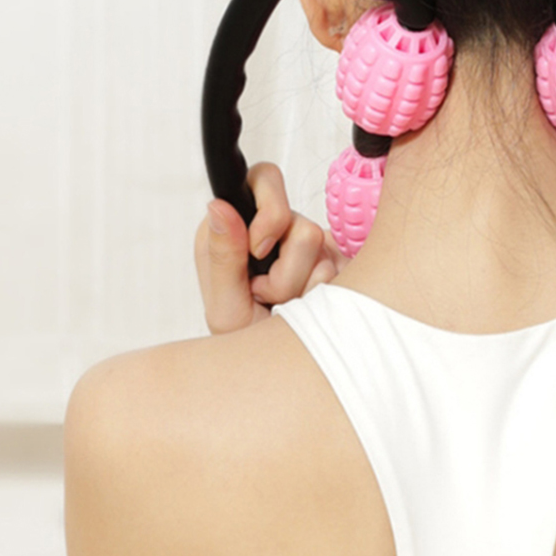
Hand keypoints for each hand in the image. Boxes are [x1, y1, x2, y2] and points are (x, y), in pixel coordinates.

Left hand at [195, 162, 349, 333]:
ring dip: (298, 286)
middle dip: (286, 260)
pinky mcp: (336, 261)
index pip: (260, 180)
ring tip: (284, 308)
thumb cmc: (245, 346)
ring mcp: (308, 245)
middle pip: (294, 215)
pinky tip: (306, 308)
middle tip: (270, 290)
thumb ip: (222, 255)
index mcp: (237, 230)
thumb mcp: (225, 308)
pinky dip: (319, 295)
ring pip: (316, 243)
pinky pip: (337, 266)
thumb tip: (218, 205)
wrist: (282, 376)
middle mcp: (275, 231)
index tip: (259, 250)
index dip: (267, 211)